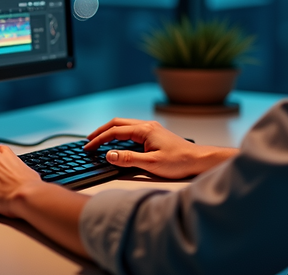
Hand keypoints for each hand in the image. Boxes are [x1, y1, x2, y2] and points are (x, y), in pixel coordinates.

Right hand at [84, 118, 235, 178]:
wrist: (199, 160)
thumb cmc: (179, 162)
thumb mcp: (151, 164)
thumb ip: (128, 159)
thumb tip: (109, 155)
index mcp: (144, 130)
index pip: (115, 132)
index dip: (99, 139)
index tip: (88, 147)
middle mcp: (147, 126)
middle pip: (117, 123)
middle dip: (101, 131)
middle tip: (88, 140)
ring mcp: (151, 129)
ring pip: (125, 126)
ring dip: (110, 132)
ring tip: (99, 140)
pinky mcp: (155, 135)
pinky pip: (132, 130)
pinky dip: (120, 135)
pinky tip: (118, 143)